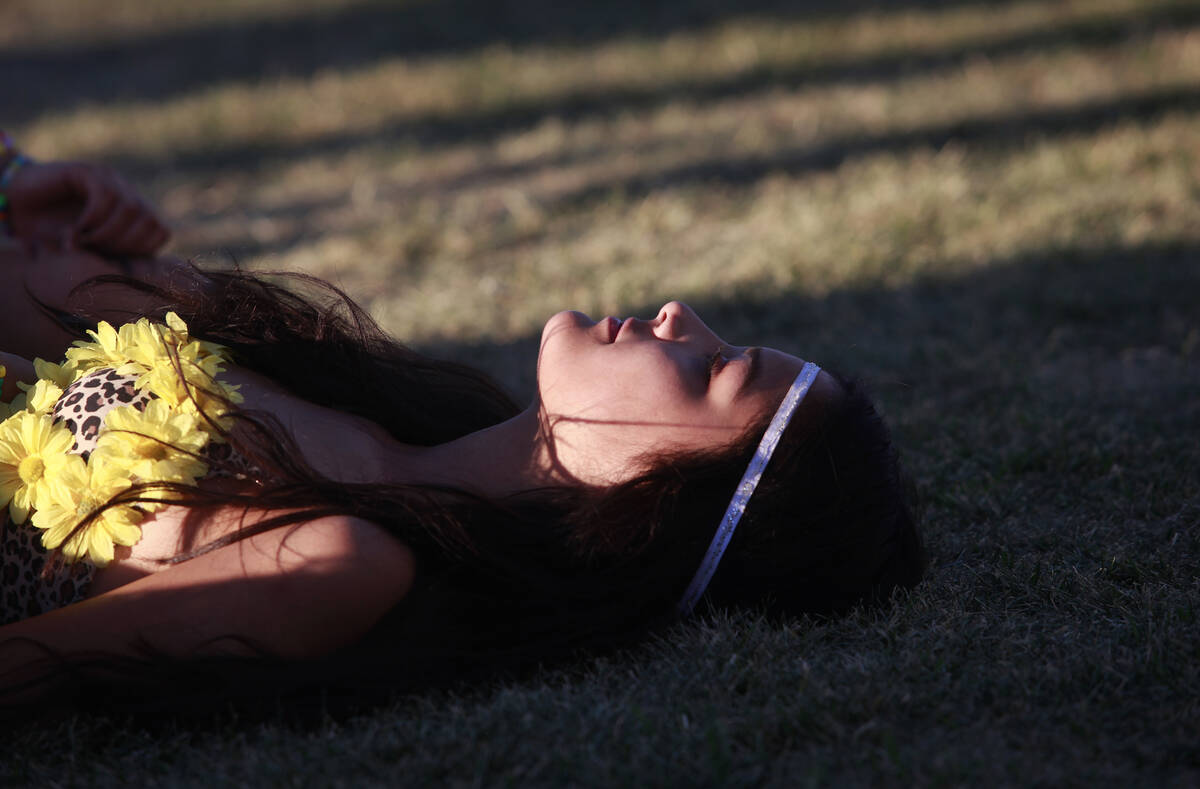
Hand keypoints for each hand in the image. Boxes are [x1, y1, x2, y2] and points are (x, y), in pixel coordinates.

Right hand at [6, 161, 169, 256]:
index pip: (161, 231)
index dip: (142, 250)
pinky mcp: (87, 172)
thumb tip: (142, 273)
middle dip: (126, 244)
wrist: (16, 206)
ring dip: (108, 232)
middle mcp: (126, 193)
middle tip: (97, 250)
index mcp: (133, 213)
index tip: (116, 258)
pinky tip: (76, 228)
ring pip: (132, 208)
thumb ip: (112, 258)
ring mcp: (108, 180)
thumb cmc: (52, 233)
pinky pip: (105, 195)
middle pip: (150, 220)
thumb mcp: (85, 252)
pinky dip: (93, 218)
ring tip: (84, 241)